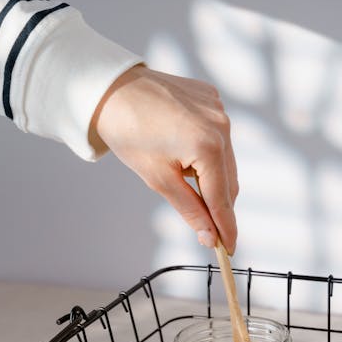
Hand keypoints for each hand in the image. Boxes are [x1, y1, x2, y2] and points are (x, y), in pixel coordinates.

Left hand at [89, 66, 237, 254]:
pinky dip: (207, 153)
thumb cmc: (129, 133)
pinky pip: (219, 137)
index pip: (223, 199)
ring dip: (212, 180)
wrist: (111, 90)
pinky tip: (183, 150)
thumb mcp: (159, 180)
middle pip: (229, 182)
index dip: (227, 228)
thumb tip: (210, 238)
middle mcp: (221, 125)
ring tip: (182, 177)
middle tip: (208, 231)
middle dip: (219, 207)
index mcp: (208, 146)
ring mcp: (219, 109)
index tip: (229, 251)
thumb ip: (191, 211)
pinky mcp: (212, 99)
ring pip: (226, 161)